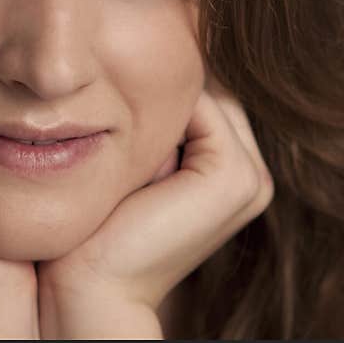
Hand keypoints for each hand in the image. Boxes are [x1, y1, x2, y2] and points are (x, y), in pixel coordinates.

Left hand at [37, 77, 273, 337]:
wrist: (89, 283)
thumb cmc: (99, 226)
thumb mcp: (135, 162)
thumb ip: (156, 121)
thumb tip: (145, 59)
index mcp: (236, 174)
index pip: (212, 96)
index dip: (168, 76)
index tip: (125, 63)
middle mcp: (254, 176)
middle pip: (217, 90)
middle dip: (172, 76)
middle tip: (118, 67)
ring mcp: (252, 178)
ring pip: (210, 92)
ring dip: (165, 87)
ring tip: (117, 92)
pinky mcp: (233, 176)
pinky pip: (203, 105)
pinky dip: (164, 102)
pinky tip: (123, 116)